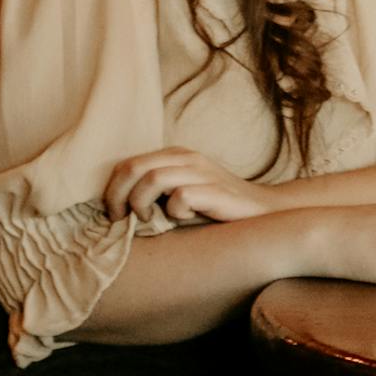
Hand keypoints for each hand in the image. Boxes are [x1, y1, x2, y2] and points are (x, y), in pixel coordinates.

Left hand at [103, 149, 287, 224]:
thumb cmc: (214, 208)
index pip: (127, 164)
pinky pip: (180, 196)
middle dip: (118, 197)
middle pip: (133, 167)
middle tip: (122, 219)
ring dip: (141, 204)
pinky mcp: (216, 190)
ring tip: (149, 219)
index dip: (112, 190)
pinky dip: (173, 211)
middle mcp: (188, 159)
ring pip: (153, 178)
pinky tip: (182, 219)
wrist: (263, 212)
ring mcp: (203, 173)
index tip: (115, 215)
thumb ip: (154, 190)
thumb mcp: (180, 191)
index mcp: (175, 156)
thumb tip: (114, 206)